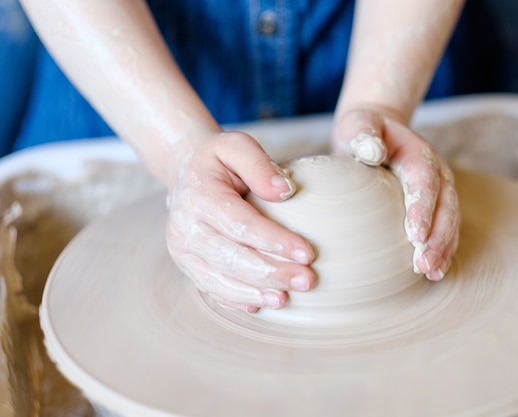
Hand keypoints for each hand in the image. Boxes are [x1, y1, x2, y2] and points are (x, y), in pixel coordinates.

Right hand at [165, 131, 315, 311]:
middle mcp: (185, 228)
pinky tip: (262, 303)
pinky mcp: (188, 266)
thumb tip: (285, 191)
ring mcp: (184, 252)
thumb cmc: (218, 160)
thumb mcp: (236, 146)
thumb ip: (259, 164)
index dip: (274, 241)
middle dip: (271, 273)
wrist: (184, 174)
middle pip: (231, 258)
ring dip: (255, 292)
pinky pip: (211, 288)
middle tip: (307, 280)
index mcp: (199, 197)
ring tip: (286, 298)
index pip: (241, 225)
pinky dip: (236, 299)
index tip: (307, 253)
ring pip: (219, 280)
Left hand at [332, 108, 459, 279]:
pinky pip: (444, 229)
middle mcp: (436, 173)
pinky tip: (434, 272)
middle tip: (423, 264)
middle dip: (438, 237)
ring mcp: (439, 190)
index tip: (415, 235)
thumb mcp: (358, 125)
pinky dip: (442, 250)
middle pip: (445, 206)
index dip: (423, 209)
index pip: (424, 181)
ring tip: (431, 272)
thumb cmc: (362, 131)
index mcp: (418, 153)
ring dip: (442, 248)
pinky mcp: (435, 205)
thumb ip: (363, 134)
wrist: (377, 131)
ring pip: (450, 221)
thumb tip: (373, 153)